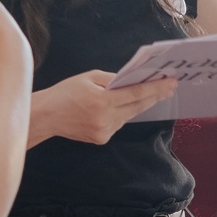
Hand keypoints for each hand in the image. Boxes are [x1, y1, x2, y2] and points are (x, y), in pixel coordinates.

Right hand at [30, 68, 177, 146]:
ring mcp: (105, 131)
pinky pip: (119, 123)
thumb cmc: (65, 93)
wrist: (46, 116)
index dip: (155, 88)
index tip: (170, 82)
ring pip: (129, 115)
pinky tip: (125, 106)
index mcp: (102, 101)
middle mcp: (106, 118)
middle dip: (155, 95)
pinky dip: (124, 114)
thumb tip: (132, 80)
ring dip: (141, 104)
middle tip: (169, 87)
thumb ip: (112, 79)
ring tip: (154, 94)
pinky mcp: (102, 138)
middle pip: (138, 106)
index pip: (136, 93)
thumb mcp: (89, 78)